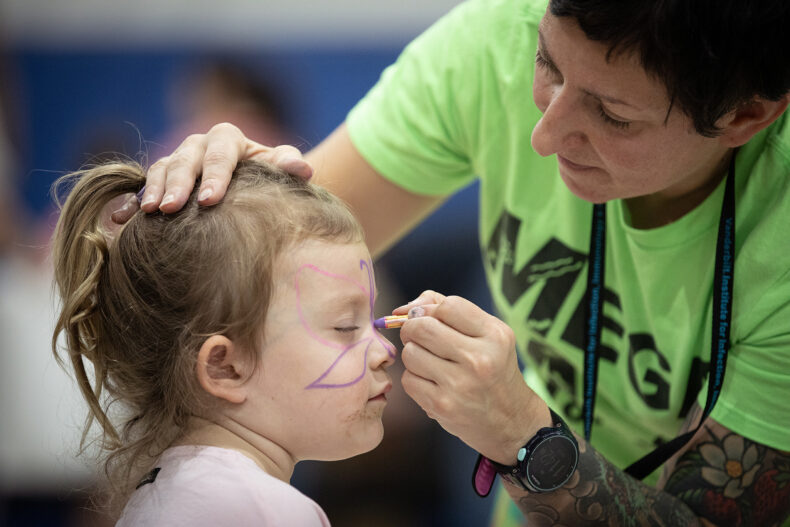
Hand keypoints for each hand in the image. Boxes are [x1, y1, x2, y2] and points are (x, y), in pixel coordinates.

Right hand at [111, 122, 312, 222]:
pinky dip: (131, 202)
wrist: (256, 188)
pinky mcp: (162, 179)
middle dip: (177, 184)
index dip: (214, 176)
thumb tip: (302, 169)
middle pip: (185, 160)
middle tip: (171, 208)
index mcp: (229, 139)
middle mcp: (199, 145)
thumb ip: (289, 167)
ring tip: (150, 212)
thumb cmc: (271, 180)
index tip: (210, 201)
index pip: (221, 154)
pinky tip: (122, 220)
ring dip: (153, 190)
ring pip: (161, 168)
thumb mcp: (281, 172)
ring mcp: (178, 161)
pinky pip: (141, 186)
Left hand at [396, 291, 550, 464]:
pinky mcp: (442, 406)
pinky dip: (414, 378)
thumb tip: (403, 309)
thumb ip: (450, 312)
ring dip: (413, 355)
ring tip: (430, 362)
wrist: (510, 421)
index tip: (429, 318)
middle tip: (417, 336)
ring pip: (410, 353)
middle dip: (412, 328)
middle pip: (422, 327)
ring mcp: (460, 384)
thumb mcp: (487, 335)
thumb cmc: (493, 369)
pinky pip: (408, 379)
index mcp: (495, 335)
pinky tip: (431, 382)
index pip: (448, 306)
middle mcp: (480, 359)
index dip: (430, 309)